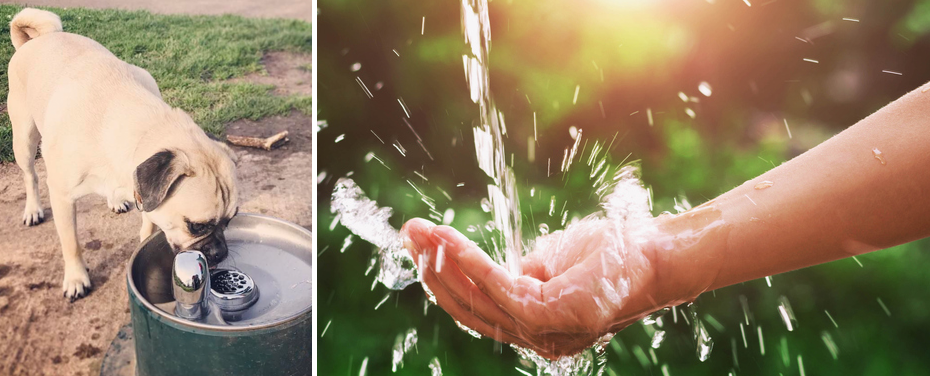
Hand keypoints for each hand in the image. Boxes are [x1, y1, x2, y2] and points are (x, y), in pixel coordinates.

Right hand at [402, 216, 671, 358]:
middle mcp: (536, 339)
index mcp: (535, 328)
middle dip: (432, 271)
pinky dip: (469, 262)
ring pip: (477, 300)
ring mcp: (543, 332)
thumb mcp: (550, 264)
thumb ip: (518, 272)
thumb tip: (482, 267)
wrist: (657, 253)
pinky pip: (497, 287)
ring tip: (419, 234)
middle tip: (407, 235)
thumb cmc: (610, 255)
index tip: (420, 245)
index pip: (477, 309)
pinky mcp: (550, 316)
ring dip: (443, 263)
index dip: (444, 279)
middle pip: (468, 309)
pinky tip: (448, 241)